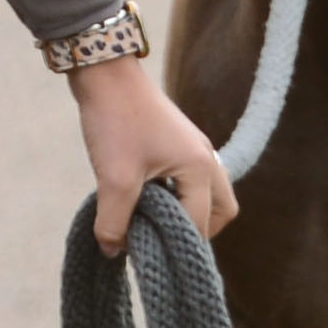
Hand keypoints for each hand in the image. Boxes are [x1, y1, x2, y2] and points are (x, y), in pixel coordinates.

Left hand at [73, 55, 234, 252]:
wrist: (105, 73)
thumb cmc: (116, 122)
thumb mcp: (114, 178)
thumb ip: (114, 221)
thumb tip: (113, 251)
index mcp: (200, 168)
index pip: (199, 223)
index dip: (172, 245)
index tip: (144, 255)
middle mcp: (206, 159)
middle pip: (222, 210)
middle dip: (198, 232)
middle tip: (163, 243)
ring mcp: (194, 149)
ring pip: (208, 194)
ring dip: (186, 212)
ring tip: (153, 223)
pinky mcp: (178, 143)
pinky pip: (190, 179)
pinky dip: (176, 195)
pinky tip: (145, 200)